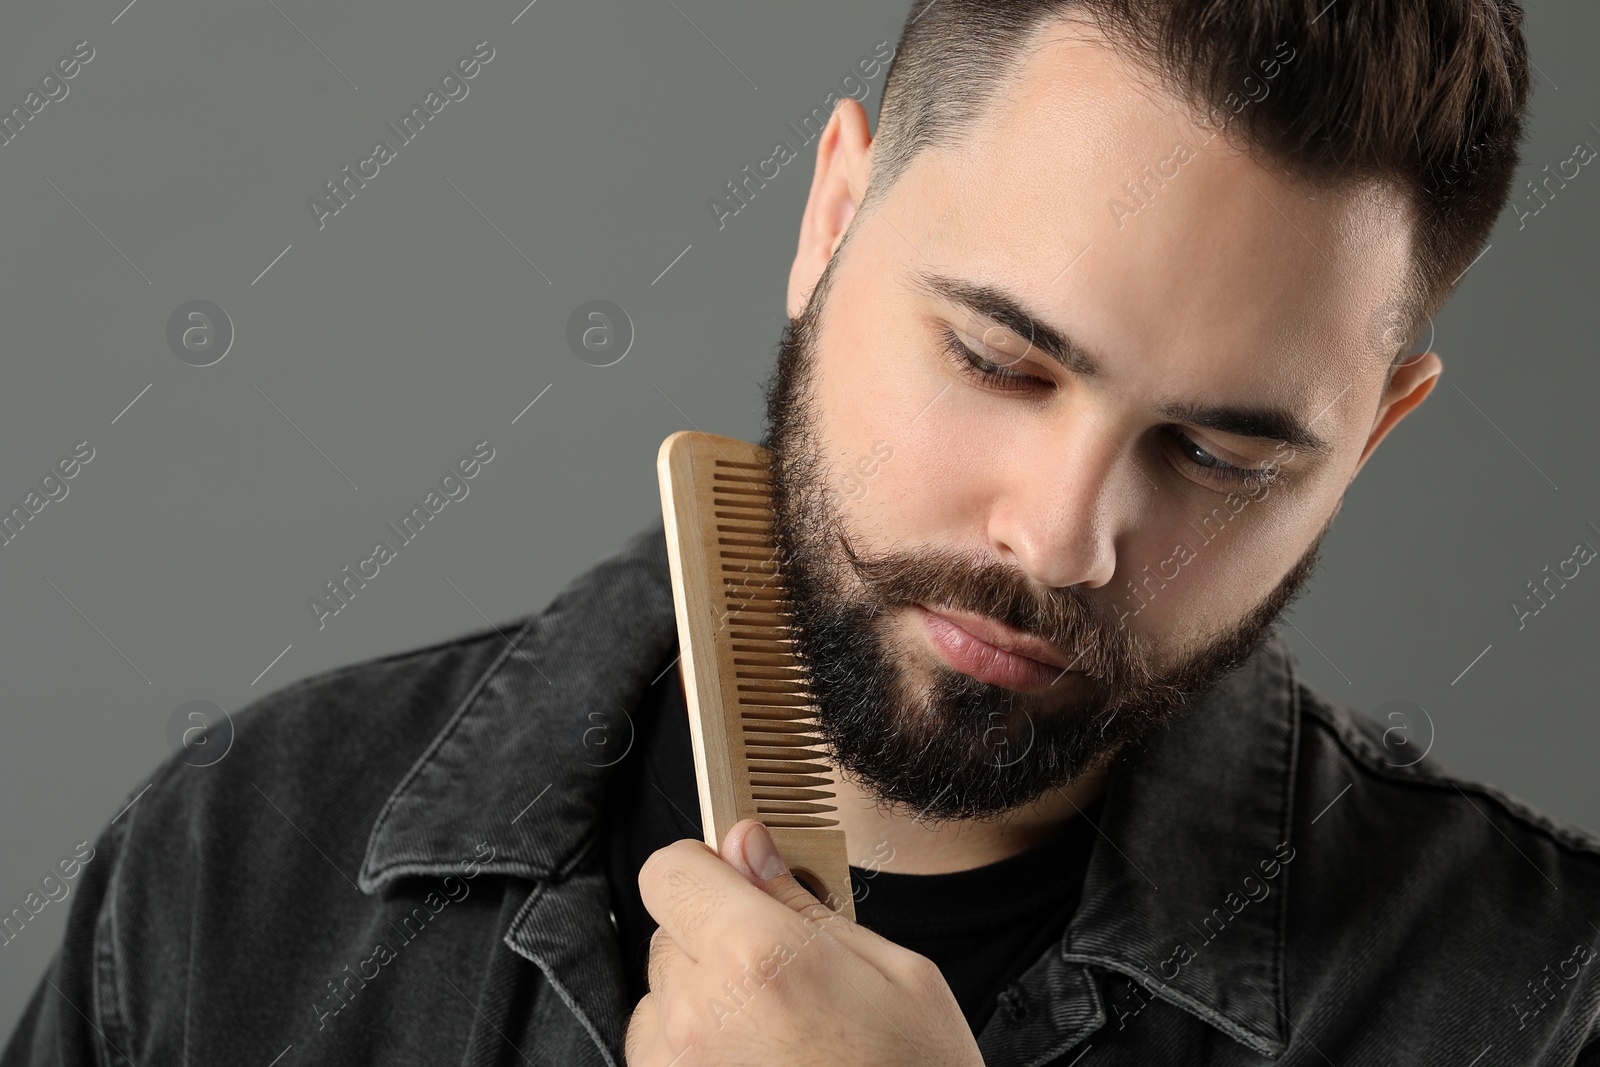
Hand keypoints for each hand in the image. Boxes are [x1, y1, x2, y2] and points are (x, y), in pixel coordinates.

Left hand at [623, 819, 984, 1065]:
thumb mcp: (896, 974)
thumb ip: (806, 903)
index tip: (732, 878)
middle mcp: (699, 1013)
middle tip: (783, 971)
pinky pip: (661, 1052)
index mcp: (756, 958)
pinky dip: (695, 1050)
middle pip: (670, 932)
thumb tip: (751, 847)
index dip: (704, 869)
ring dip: (703, 999)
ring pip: (661, 996)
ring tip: (775, 1032)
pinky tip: (757, 1064)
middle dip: (718, 938)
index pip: (669, 871)